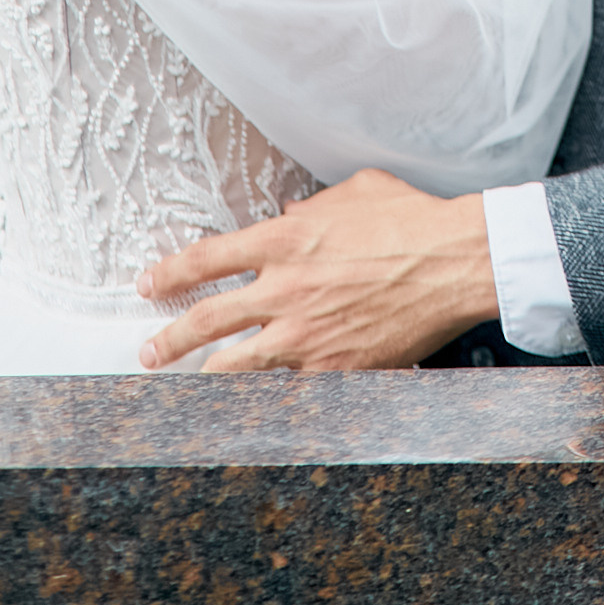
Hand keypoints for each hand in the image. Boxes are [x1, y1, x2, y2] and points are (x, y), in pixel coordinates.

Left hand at [135, 170, 495, 371]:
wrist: (453, 261)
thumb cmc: (411, 218)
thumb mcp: (355, 191)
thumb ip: (313, 204)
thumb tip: (291, 210)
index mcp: (286, 238)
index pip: (208, 259)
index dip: (171, 274)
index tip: (150, 285)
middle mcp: (285, 290)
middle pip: (206, 321)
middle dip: (169, 340)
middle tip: (149, 352)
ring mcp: (306, 336)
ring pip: (235, 368)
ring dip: (203, 379)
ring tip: (184, 390)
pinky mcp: (335, 370)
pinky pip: (287, 392)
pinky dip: (265, 403)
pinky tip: (248, 413)